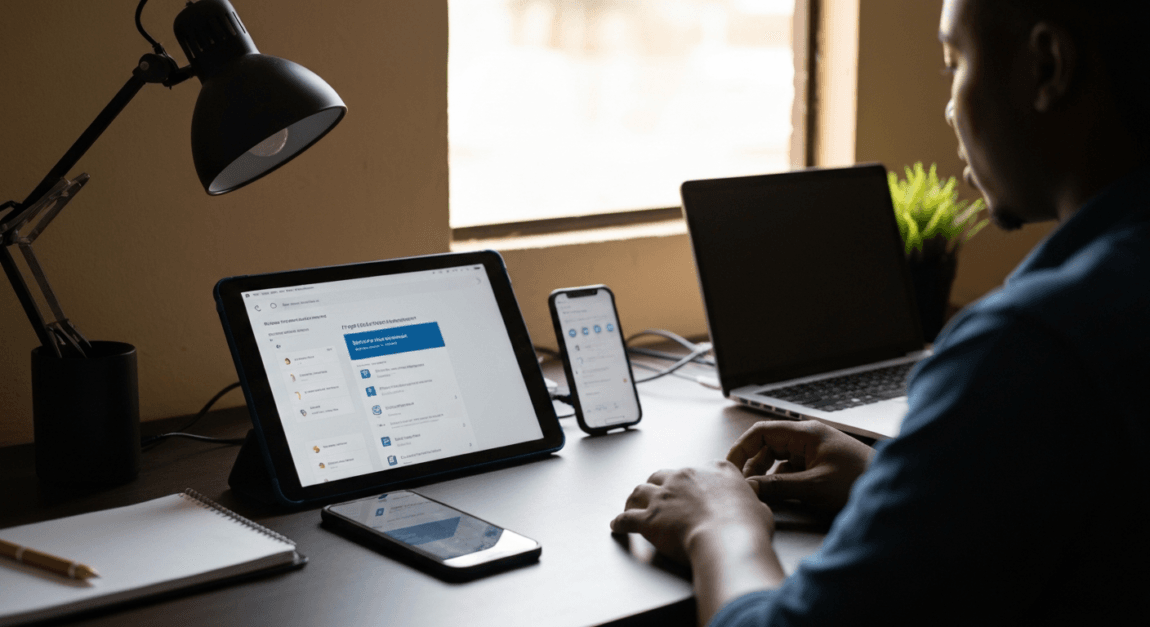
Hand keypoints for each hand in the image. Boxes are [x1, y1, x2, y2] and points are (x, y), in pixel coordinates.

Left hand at [610, 460, 773, 563]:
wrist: (728, 539)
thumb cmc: (747, 526)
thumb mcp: (759, 506)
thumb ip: (750, 501)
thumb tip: (752, 506)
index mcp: (714, 470)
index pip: (698, 471)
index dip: (691, 482)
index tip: (690, 490)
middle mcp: (685, 477)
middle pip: (662, 476)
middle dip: (656, 486)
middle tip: (655, 496)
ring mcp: (664, 496)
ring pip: (640, 491)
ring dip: (634, 499)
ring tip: (631, 505)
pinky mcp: (649, 518)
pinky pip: (627, 519)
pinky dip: (620, 523)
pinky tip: (616, 526)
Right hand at [727, 420, 873, 513]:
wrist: (892, 490)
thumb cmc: (858, 482)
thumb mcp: (814, 487)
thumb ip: (778, 487)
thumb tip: (749, 488)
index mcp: (805, 433)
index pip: (761, 432)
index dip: (742, 448)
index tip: (730, 466)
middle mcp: (808, 438)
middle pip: (767, 445)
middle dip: (753, 464)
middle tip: (743, 485)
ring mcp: (814, 451)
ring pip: (778, 459)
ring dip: (766, 474)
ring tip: (759, 492)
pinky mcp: (820, 465)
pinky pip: (791, 469)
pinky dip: (781, 480)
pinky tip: (779, 495)